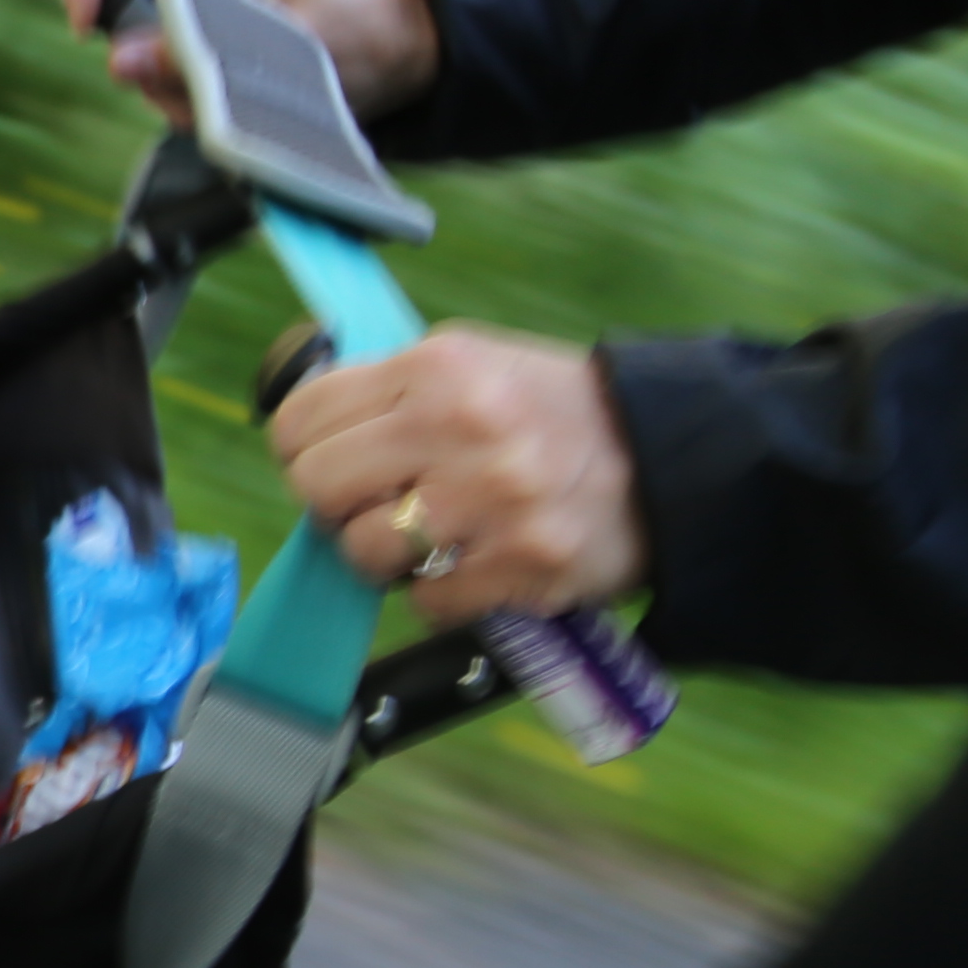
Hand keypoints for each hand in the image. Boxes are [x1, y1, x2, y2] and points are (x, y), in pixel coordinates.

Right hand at [60, 0, 443, 123]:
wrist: (409, 52)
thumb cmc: (363, 33)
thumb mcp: (280, 47)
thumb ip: (196, 54)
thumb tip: (117, 62)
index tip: (86, 28)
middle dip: (131, 52)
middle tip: (176, 84)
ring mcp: (200, 3)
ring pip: (136, 46)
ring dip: (164, 86)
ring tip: (225, 100)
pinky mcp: (207, 38)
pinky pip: (164, 71)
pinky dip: (183, 100)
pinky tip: (231, 104)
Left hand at [268, 327, 649, 624]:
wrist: (668, 456)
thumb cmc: (551, 413)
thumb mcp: (471, 367)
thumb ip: (387, 393)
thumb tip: (299, 434)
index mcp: (438, 367)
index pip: (301, 419)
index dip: (304, 449)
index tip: (331, 461)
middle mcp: (462, 427)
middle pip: (317, 487)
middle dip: (336, 505)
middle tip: (377, 503)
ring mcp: (494, 500)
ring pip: (362, 551)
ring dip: (386, 556)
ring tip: (432, 536)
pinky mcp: (523, 565)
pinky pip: (424, 600)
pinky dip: (438, 594)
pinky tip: (473, 565)